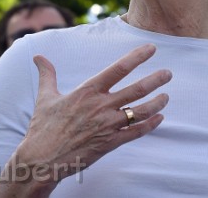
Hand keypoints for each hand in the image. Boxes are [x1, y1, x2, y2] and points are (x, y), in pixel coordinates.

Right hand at [0, 43, 170, 195]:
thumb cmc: (43, 127)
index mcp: (87, 91)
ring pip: (140, 111)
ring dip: (157, 102)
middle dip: (155, 79)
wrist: (43, 159)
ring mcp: (108, 125)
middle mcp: (101, 106)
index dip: (137, 57)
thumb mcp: (45, 97)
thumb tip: (38, 57)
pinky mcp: (110, 143)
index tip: (151, 48)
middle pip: (136, 89)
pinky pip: (136, 132)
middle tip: (168, 73)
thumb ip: (47, 74)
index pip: (118, 69)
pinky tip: (159, 118)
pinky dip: (150, 124)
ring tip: (166, 96)